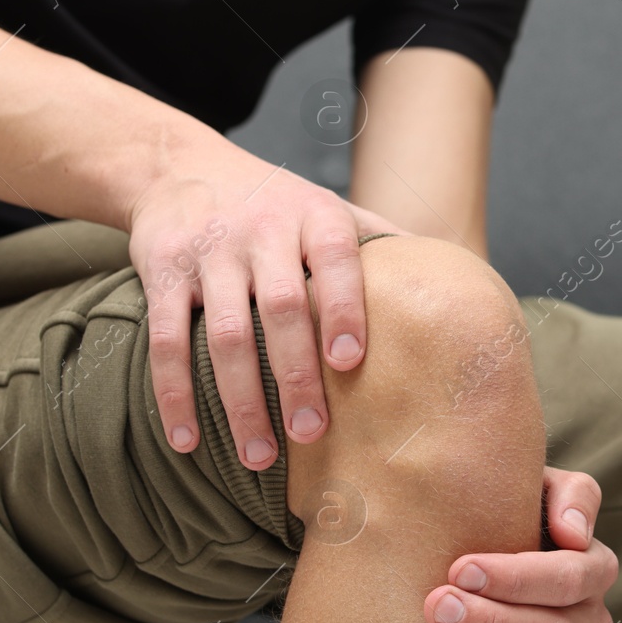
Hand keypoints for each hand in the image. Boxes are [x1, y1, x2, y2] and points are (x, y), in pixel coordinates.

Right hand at [127, 135, 405, 469]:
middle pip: (280, 308)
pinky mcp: (161, 270)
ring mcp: (209, 251)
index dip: (343, 309)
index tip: (352, 363)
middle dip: (296, 374)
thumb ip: (382, 242)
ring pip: (223, 334)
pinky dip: (174, 394)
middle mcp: (262, 230)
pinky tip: (188, 441)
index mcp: (315, 216)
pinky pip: (165, 339)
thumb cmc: (276, 204)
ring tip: (260, 456)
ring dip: (240, 401)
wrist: (178, 165)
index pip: (335, 261)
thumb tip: (460, 282)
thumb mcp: (328, 207)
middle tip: (312, 433)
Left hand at [423, 467, 620, 622]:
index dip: (520, 576)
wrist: (473, 554)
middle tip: (438, 608)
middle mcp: (589, 621)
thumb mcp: (534, 487)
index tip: (460, 568)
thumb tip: (573, 533)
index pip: (573, 575)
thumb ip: (566, 494)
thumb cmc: (501, 514)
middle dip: (496, 621)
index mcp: (589, 567)